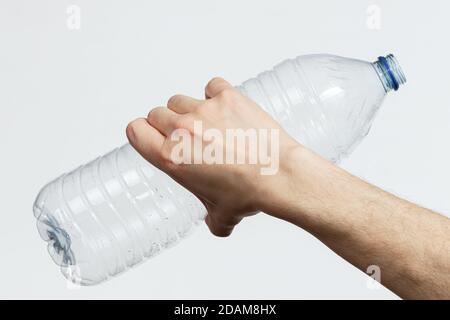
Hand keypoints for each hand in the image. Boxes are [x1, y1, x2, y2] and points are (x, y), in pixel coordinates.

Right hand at [126, 77, 300, 235]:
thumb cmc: (249, 192)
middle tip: (188, 137)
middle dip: (169, 125)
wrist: (278, 175)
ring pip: (181, 100)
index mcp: (171, 158)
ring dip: (190, 111)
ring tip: (210, 125)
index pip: (135, 130)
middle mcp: (183, 130)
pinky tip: (226, 110)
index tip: (152, 135)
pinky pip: (211, 86)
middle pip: (158, 113)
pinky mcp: (227, 97)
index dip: (142, 132)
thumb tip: (216, 223)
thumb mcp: (220, 214)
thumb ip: (211, 219)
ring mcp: (204, 110)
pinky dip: (216, 95)